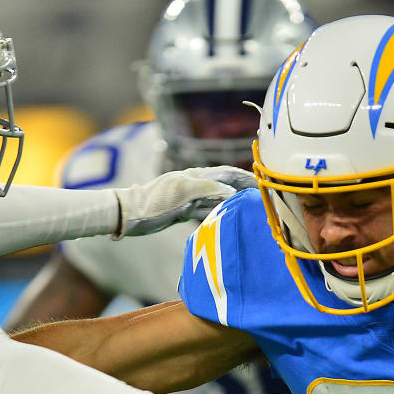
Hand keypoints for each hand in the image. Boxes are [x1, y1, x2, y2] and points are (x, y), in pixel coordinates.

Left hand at [113, 166, 254, 237]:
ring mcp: (189, 198)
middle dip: (242, 190)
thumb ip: (208, 189)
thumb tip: (231, 191)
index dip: (244, 177)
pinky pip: (206, 211)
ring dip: (233, 203)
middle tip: (260, 198)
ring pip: (217, 199)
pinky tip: (228, 219)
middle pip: (224, 185)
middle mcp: (195, 184)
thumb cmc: (155, 200)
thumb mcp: (182, 191)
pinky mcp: (183, 211)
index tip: (261, 183)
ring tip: (249, 210)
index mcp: (195, 175)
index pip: (226, 173)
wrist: (131, 214)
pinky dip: (219, 213)